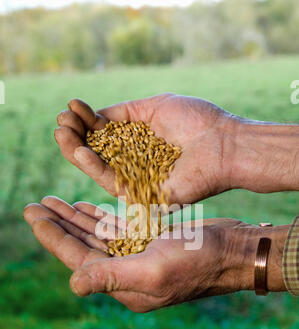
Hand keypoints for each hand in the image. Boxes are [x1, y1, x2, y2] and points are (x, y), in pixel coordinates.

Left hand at [23, 196, 287, 311]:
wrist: (234, 251)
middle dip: (58, 226)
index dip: (53, 237)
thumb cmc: (199, 260)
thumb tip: (73, 284)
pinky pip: (116, 230)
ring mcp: (137, 257)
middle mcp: (127, 273)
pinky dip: (99, 218)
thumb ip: (112, 276)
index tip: (32, 214)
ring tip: (52, 202)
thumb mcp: (155, 269)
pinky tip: (84, 207)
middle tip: (33, 206)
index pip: (78, 259)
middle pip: (82, 247)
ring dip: (75, 219)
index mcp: (124, 284)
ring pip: (97, 236)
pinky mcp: (149, 242)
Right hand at [55, 94, 234, 204]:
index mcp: (139, 142)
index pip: (105, 134)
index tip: (72, 107)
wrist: (223, 143)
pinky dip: (94, 167)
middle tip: (60, 123)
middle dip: (76, 138)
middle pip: (97, 154)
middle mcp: (135, 163)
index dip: (86, 122)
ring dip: (77, 152)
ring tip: (61, 134)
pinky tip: (80, 151)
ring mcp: (137, 181)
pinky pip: (112, 183)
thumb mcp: (153, 107)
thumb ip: (122, 112)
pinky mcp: (142, 196)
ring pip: (99, 170)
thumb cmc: (196, 121)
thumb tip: (94, 115)